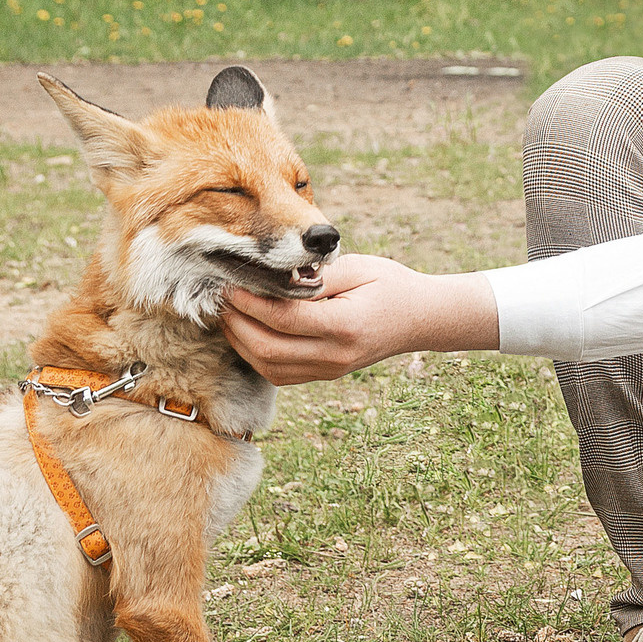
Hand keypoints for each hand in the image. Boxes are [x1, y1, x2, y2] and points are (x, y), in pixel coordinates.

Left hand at [219, 255, 497, 382]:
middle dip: (237, 323)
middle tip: (222, 297)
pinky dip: (255, 354)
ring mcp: (329, 369)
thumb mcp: (357, 268)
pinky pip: (278, 373)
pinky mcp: (324, 374)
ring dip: (241, 341)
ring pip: (268, 367)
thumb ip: (316, 275)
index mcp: (346, 325)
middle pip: (269, 349)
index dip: (251, 302)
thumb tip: (272, 274)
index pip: (284, 318)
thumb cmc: (389, 284)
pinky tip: (247, 330)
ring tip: (230, 313)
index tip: (231, 283)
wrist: (420, 318)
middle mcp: (335, 355)